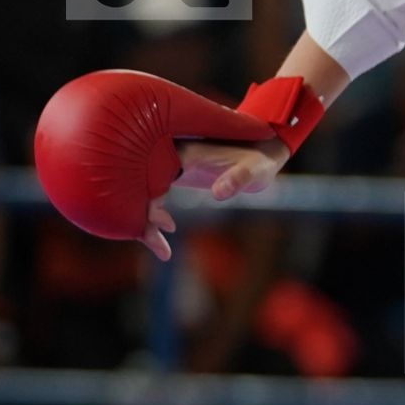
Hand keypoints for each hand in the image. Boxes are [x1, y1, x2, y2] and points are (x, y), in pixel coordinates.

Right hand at [141, 138, 289, 261]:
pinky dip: (155, 216)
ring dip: (147, 222)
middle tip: (162, 252)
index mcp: (182, 152)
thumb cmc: (259, 162)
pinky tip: (168, 231)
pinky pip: (155, 195)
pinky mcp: (174, 174)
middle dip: (144, 222)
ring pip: (146, 194)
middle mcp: (170, 156)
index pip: (152, 178)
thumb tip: (219, 193)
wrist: (262, 154)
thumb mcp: (253, 171)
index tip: (167, 228)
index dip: (152, 205)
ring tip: (163, 252)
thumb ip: (237, 179)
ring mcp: (169, 165)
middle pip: (143, 189)